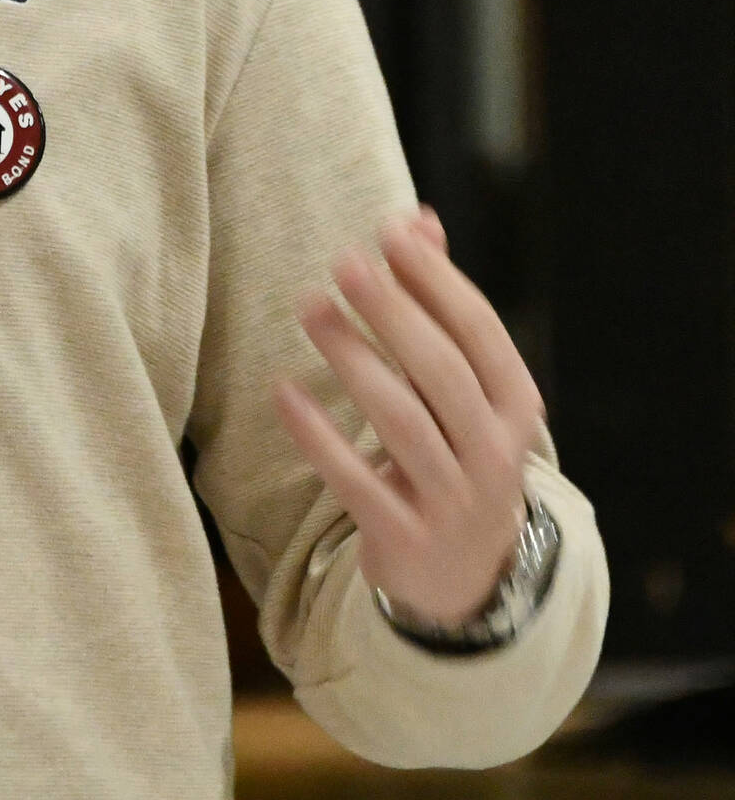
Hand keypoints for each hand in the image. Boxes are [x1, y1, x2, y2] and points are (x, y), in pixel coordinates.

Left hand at [273, 205, 546, 629]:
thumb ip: (442, 307)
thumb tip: (419, 220)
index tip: (389, 233)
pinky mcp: (403, 535)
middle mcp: (493, 454)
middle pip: (441, 372)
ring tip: (309, 307)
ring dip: (354, 359)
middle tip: (343, 262)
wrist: (466, 579)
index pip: (479, 334)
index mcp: (515, 408)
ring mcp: (451, 499)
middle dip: (393, 312)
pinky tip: (284, 392)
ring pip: (402, 421)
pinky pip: (356, 479)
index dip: (436, 281)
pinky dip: (319, 436)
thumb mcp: (467, 390)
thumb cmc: (457, 452)